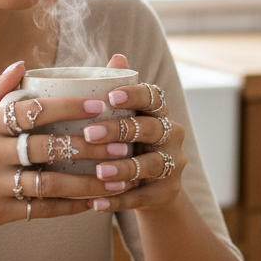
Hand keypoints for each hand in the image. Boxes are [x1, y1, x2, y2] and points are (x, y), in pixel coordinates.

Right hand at [0, 62, 121, 235]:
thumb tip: (22, 65)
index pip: (32, 110)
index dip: (68, 107)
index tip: (99, 107)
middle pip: (46, 147)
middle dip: (88, 146)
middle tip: (121, 145)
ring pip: (50, 182)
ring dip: (88, 181)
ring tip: (117, 177)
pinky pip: (42, 209)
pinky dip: (70, 206)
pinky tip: (94, 202)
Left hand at [81, 54, 185, 212]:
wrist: (153, 187)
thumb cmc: (130, 142)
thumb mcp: (127, 117)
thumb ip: (120, 89)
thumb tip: (116, 57)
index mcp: (160, 112)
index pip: (154, 97)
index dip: (134, 96)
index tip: (111, 96)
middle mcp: (172, 135)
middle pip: (149, 129)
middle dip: (118, 131)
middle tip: (89, 134)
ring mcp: (172, 165)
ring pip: (149, 166)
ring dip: (122, 168)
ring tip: (98, 173)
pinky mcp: (166, 192)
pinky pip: (141, 197)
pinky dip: (117, 200)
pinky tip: (94, 203)